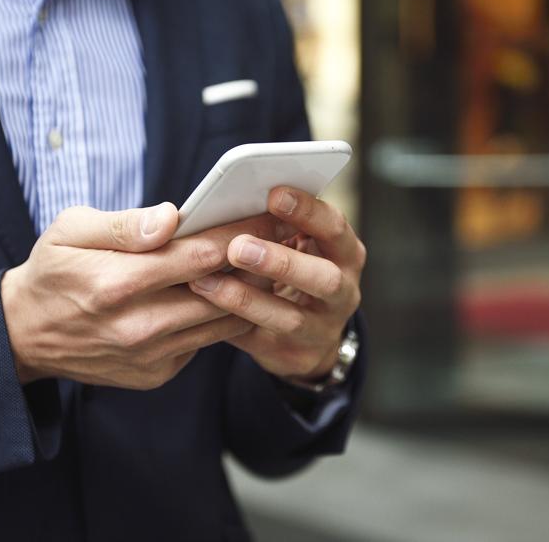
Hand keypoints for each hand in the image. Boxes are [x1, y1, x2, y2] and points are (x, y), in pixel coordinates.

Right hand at [1, 203, 290, 389]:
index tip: (268, 216)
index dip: (238, 235)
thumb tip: (173, 217)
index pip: (196, 256)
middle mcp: (137, 326)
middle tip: (284, 236)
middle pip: (219, 291)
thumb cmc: (53, 272)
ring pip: (221, 321)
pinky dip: (224, 317)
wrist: (25, 335)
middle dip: (256, 262)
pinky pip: (204, 341)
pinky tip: (237, 292)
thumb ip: (124, 224)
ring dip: (250, 293)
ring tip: (271, 261)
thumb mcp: (70, 231)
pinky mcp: (156, 373)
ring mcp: (149, 356)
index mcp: (115, 284)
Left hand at [188, 187, 365, 383]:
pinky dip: (231, 322)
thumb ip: (280, 226)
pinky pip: (262, 341)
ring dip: (248, 299)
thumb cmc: (296, 272)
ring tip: (207, 282)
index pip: (334, 228)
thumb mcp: (302, 246)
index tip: (273, 193)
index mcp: (345, 254)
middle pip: (324, 278)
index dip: (307, 211)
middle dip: (280, 262)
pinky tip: (204, 306)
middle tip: (238, 246)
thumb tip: (237, 194)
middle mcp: (343, 292)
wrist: (310, 336)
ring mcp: (323, 328)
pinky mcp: (296, 355)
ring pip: (291, 317)